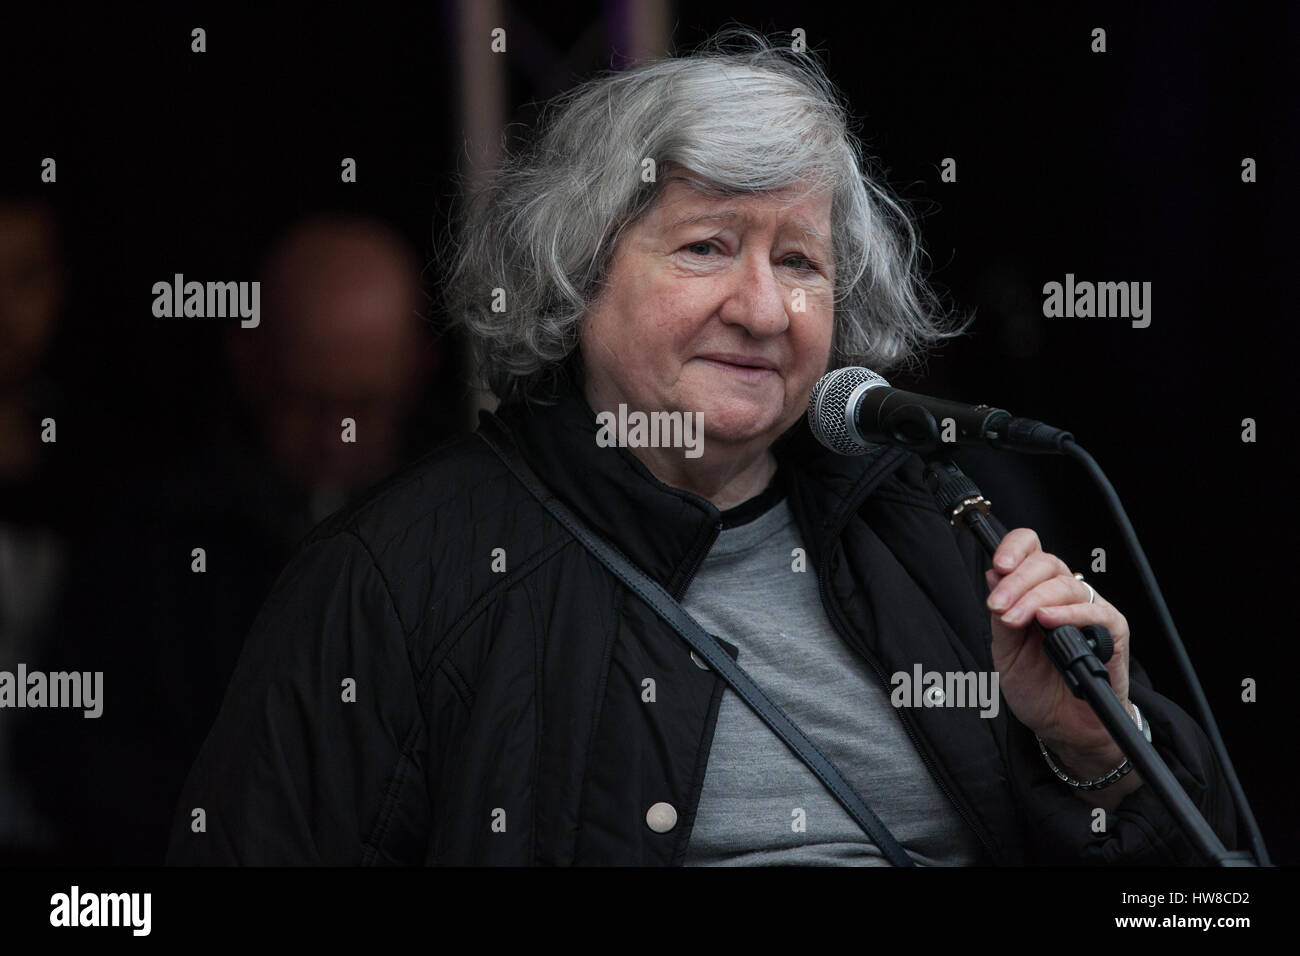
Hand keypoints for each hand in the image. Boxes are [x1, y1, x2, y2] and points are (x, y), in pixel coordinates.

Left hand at [985, 529, 1136, 790]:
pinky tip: (1049, 621)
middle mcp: (1064, 595)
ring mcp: (1090, 610)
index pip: (1031, 551)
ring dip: (1035, 599)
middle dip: (1017, 582)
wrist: (1063, 726)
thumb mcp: (1005, 650)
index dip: (1015, 548)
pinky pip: (1095, 612)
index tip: (999, 564)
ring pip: (1066, 585)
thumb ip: (1001, 613)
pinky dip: (1069, 614)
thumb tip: (993, 573)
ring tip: (1017, 619)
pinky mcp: (1112, 631)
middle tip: (999, 606)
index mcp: (1037, 592)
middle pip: (1046, 563)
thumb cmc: (1037, 687)